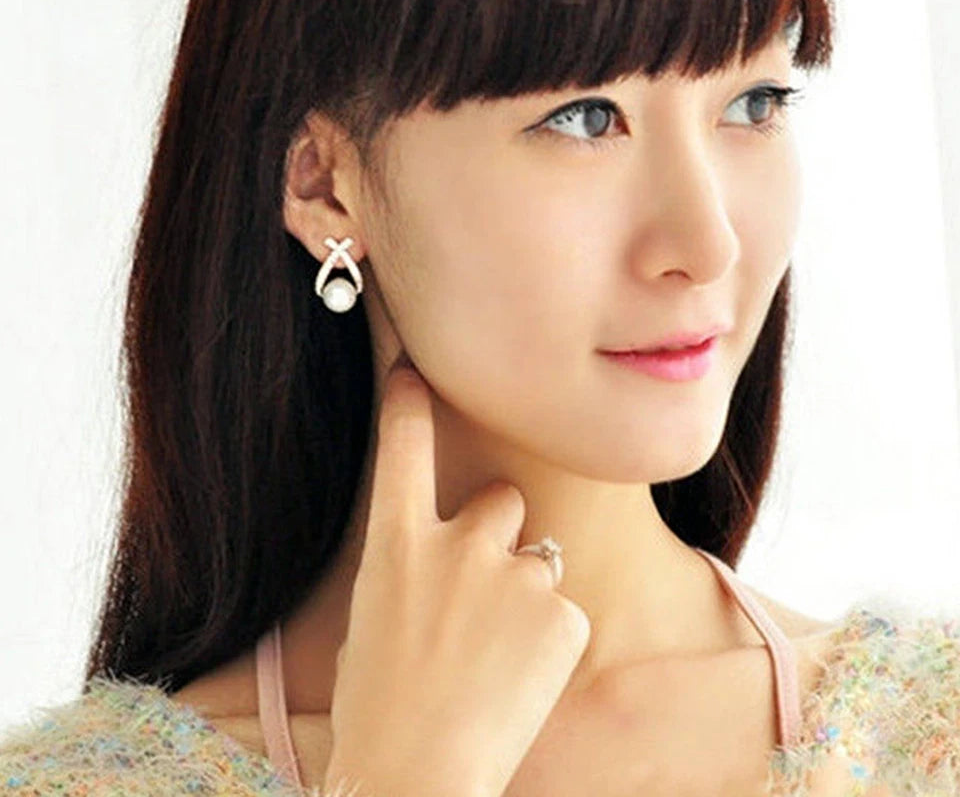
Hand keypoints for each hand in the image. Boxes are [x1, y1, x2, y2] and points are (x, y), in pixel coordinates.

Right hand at [323, 354, 591, 796]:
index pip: (403, 446)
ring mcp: (514, 575)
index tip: (412, 370)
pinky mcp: (562, 615)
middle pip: (500, 498)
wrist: (415, 779)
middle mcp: (459, 543)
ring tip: (496, 659)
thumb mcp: (374, 621)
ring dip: (522, 595)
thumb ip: (413, 571)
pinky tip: (519, 681)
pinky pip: (561, 611)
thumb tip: (441, 562)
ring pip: (536, 560)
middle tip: (482, 588)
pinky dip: (547, 640)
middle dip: (498, 530)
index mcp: (397, 543)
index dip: (409, 402)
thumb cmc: (380, 708)